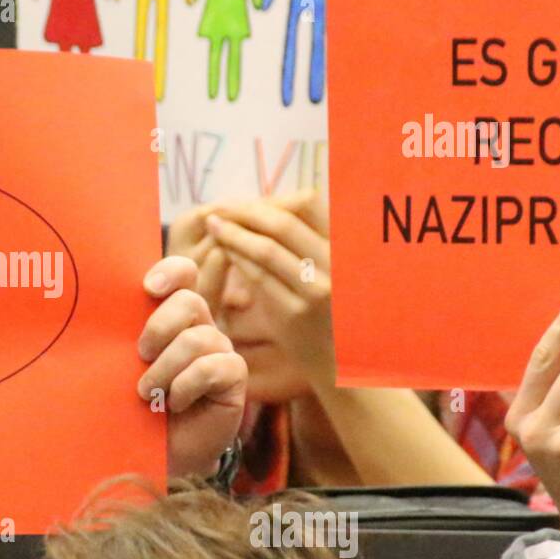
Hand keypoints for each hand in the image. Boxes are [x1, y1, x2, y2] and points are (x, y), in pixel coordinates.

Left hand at [137, 256, 246, 477]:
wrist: (152, 452)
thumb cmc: (132, 406)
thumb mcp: (120, 368)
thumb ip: (117, 339)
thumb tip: (93, 315)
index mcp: (170, 316)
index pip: (182, 274)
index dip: (170, 273)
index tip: (147, 289)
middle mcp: (198, 326)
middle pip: (188, 301)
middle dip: (158, 328)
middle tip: (139, 356)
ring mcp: (218, 350)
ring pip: (197, 338)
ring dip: (165, 369)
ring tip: (147, 393)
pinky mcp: (233, 376)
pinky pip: (212, 367)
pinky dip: (185, 386)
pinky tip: (175, 403)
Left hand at [203, 191, 334, 388]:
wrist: (341, 360)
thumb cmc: (330, 305)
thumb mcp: (331, 264)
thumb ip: (308, 237)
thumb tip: (265, 205)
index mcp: (346, 244)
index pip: (308, 202)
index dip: (271, 199)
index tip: (245, 203)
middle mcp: (336, 264)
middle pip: (283, 222)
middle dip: (244, 212)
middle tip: (219, 209)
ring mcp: (316, 290)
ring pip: (267, 249)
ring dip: (234, 233)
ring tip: (213, 224)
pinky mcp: (294, 314)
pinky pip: (258, 278)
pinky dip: (237, 259)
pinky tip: (223, 251)